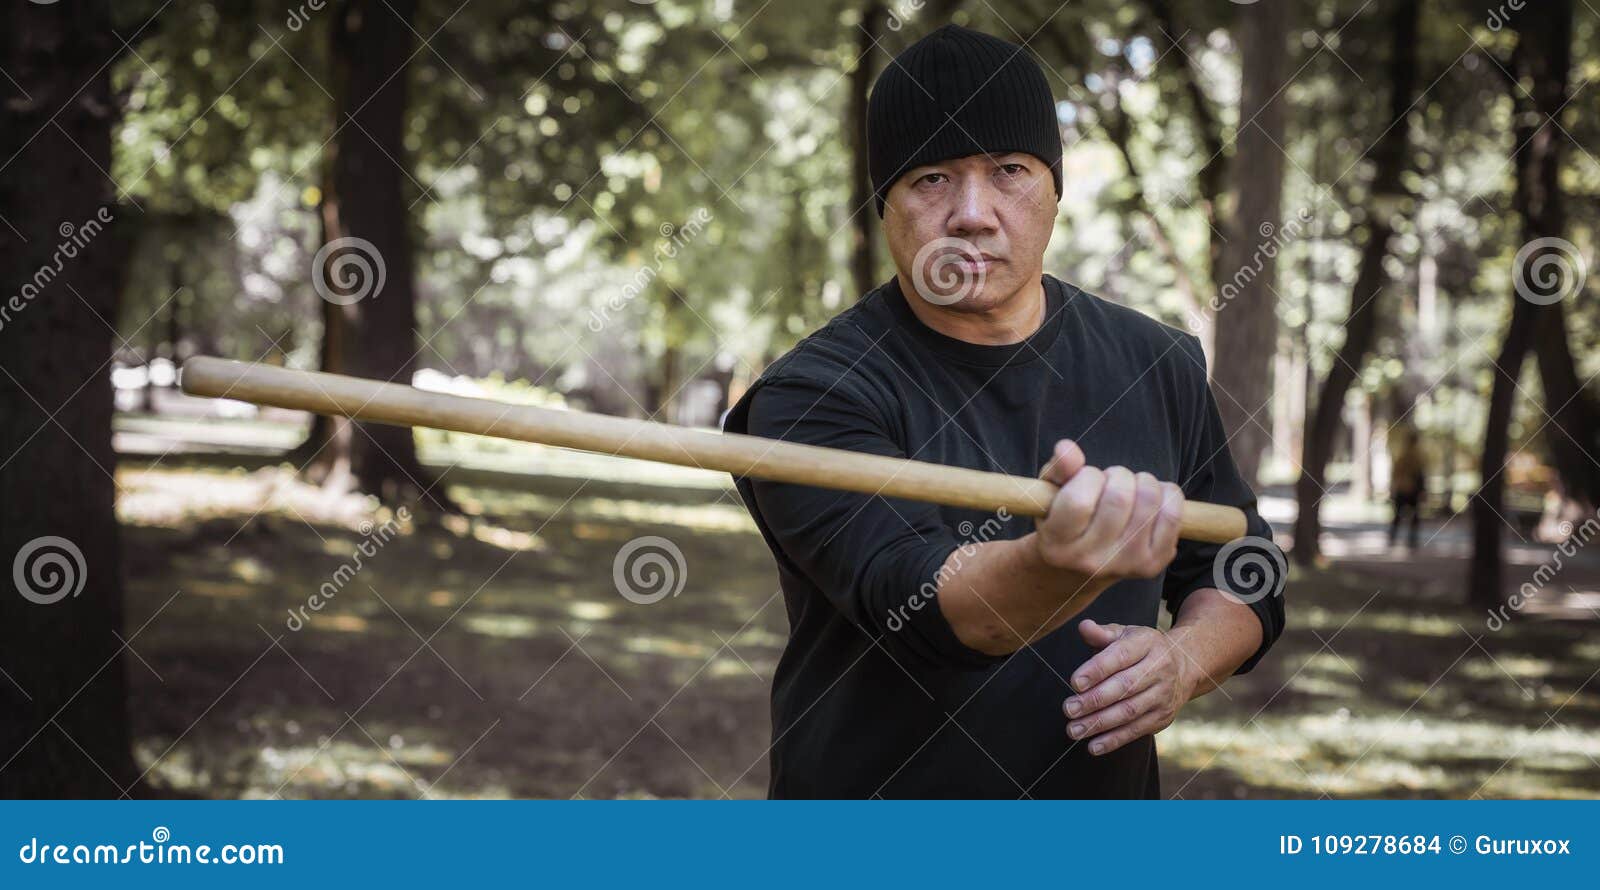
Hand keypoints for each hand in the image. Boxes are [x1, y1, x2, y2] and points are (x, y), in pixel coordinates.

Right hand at [1032, 439, 1182, 582]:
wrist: (1078, 568)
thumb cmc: (1063, 520)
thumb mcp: (1051, 494)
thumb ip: (1057, 469)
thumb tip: (1067, 448)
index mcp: (1057, 545)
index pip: (1079, 500)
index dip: (1088, 477)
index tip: (1086, 478)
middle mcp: (1090, 562)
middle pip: (1119, 497)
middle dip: (1118, 475)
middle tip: (1111, 481)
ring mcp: (1124, 565)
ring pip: (1148, 501)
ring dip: (1142, 481)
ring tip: (1130, 488)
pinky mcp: (1151, 565)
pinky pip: (1172, 515)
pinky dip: (1167, 495)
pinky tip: (1149, 500)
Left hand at [1062, 619, 1196, 755]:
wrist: (1184, 666)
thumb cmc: (1141, 649)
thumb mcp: (1125, 634)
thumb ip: (1102, 633)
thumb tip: (1084, 627)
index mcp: (1146, 644)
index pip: (1120, 656)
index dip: (1097, 670)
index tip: (1074, 682)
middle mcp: (1159, 669)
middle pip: (1124, 687)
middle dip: (1094, 700)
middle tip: (1069, 709)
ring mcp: (1163, 695)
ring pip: (1129, 711)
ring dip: (1099, 723)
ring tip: (1074, 729)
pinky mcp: (1162, 717)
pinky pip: (1136, 730)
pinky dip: (1114, 740)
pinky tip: (1093, 745)